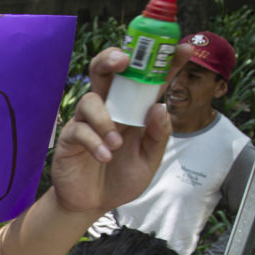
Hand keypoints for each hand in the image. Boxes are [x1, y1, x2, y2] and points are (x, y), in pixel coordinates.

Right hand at [49, 45, 191, 218]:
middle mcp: (109, 108)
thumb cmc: (121, 178)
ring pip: (91, 99)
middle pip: (106, 71)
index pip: (148, 79)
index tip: (184, 49)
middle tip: (124, 59)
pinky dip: (95, 142)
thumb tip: (160, 107)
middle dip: (113, 58)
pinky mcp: (70, 137)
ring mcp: (88, 121)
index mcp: (132, 109)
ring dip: (105, 119)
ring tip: (117, 144)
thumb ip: (158, 136)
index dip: (163, 61)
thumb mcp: (149, 161)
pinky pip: (79, 129)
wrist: (93, 204)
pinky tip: (105, 157)